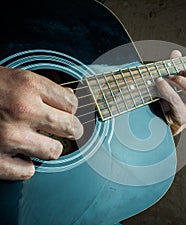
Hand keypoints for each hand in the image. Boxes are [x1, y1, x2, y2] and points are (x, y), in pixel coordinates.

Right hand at [0, 66, 82, 180]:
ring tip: (36, 141)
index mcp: (28, 85)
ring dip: (48, 148)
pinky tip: (18, 155)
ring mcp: (9, 136)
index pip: (72, 103)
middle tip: (67, 130)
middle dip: (72, 130)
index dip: (71, 109)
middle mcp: (22, 110)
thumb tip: (70, 100)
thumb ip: (43, 89)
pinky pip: (27, 171)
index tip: (67, 112)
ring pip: (54, 151)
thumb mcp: (15, 77)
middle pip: (71, 128)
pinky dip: (25, 165)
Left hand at [156, 50, 185, 135]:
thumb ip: (176, 68)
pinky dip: (166, 88)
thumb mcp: (174, 84)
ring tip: (165, 77)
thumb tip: (175, 53)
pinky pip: (176, 99)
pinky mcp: (183, 118)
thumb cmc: (168, 103)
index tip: (181, 67)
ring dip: (178, 80)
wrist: (158, 125)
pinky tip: (159, 83)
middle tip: (175, 71)